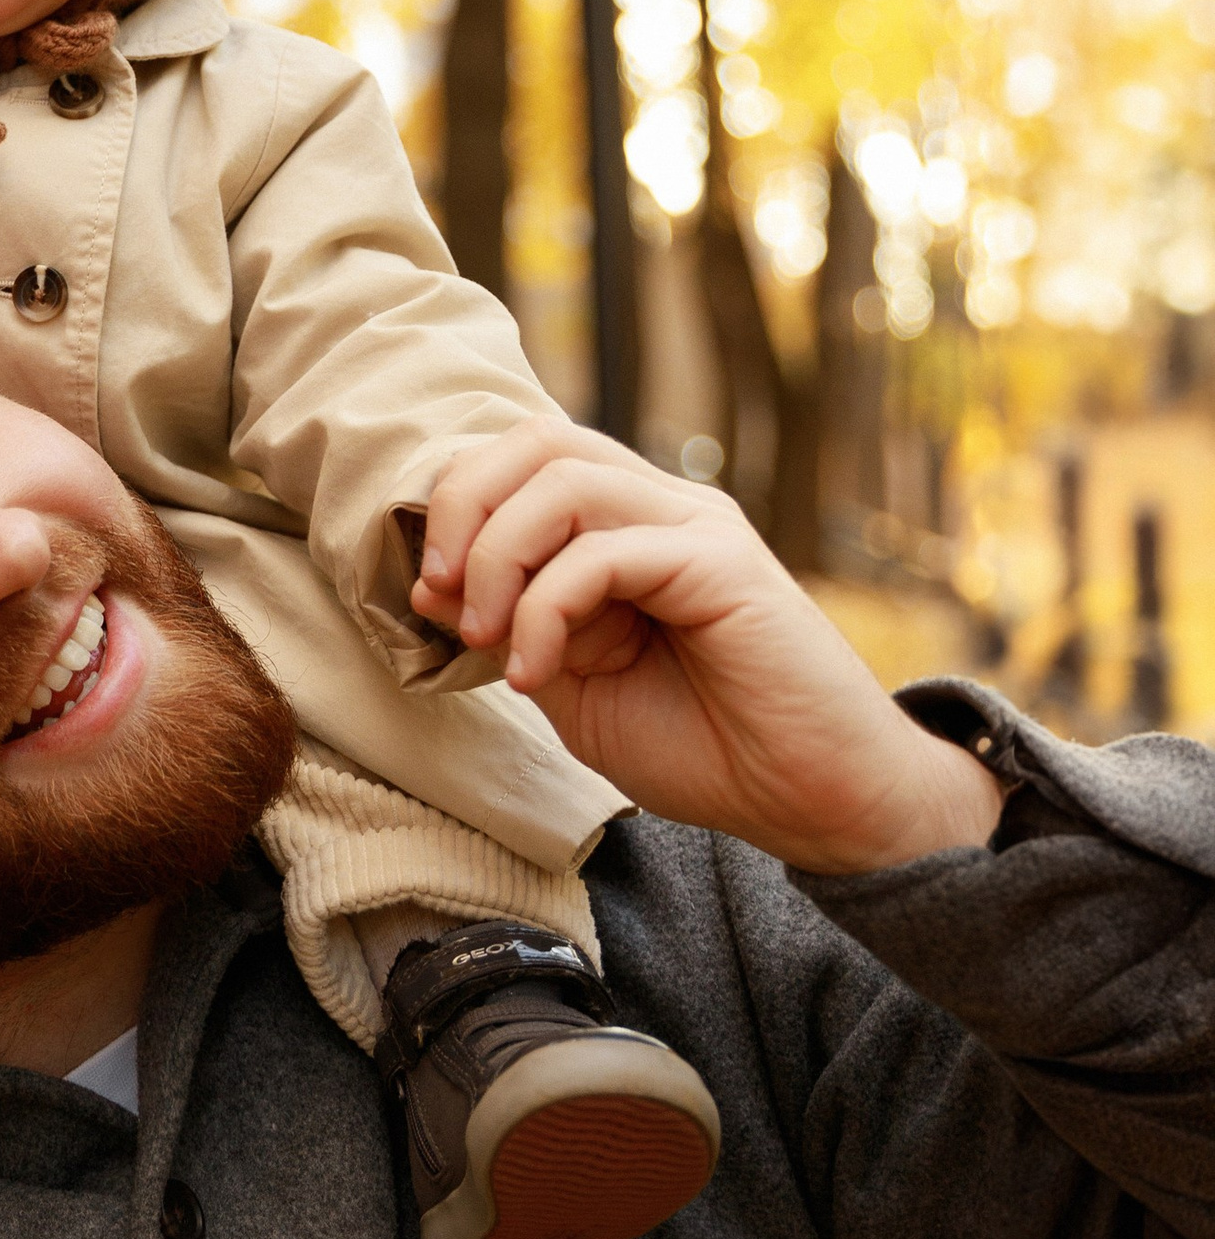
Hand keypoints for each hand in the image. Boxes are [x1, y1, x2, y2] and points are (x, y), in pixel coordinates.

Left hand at [412, 419, 1003, 875]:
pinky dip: (546, 609)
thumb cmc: (706, 746)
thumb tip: (433, 584)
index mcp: (628, 527)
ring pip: (563, 480)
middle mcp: (663, 508)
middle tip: (441, 594)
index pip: (524, 460)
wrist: (812, 798)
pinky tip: (537, 673)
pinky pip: (605, 551)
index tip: (426, 595)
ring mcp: (696, 526)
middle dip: (463, 506)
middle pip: (538, 440)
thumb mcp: (574, 689)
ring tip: (489, 640)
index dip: (458, 508)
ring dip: (498, 557)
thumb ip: (514, 629)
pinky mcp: (721, 563)